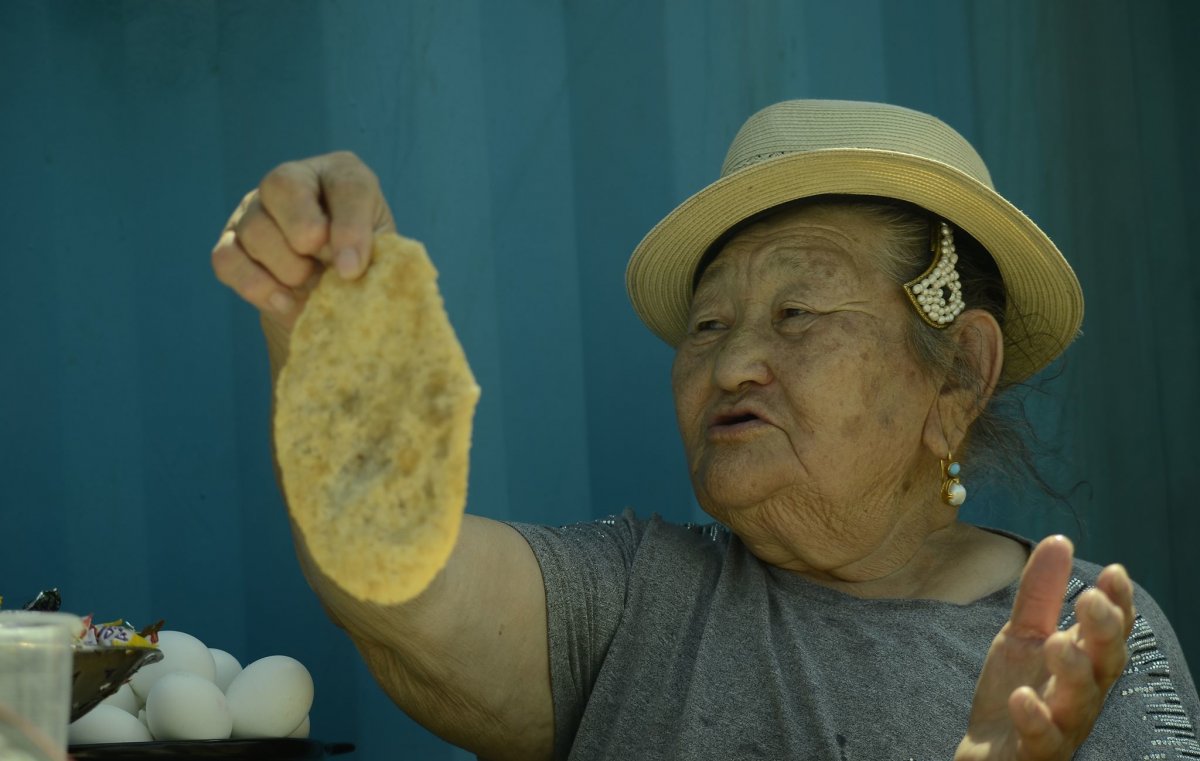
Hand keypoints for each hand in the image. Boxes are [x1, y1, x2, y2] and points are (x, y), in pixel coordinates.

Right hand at [211, 151, 395, 333]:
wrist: (334, 290)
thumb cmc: (366, 264)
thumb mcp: (384, 255)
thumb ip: (379, 256)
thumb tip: (350, 271)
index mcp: (342, 174)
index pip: (346, 185)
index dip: (349, 227)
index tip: (352, 270)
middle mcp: (293, 180)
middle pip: (281, 186)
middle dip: (303, 233)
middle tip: (322, 269)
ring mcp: (254, 209)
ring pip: (255, 229)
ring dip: (286, 268)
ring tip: (312, 289)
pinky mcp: (231, 242)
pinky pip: (227, 259)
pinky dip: (255, 285)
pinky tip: (284, 301)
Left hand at [955, 536, 1135, 759]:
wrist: (988, 753)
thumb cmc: (1018, 690)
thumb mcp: (1022, 634)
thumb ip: (1040, 593)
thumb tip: (1060, 539)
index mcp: (1083, 662)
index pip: (1109, 631)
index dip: (1117, 604)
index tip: (1114, 571)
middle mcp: (1082, 694)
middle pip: (1105, 663)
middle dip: (1102, 632)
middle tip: (1090, 600)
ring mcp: (1062, 725)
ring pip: (1081, 702)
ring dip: (1072, 671)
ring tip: (1055, 643)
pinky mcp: (1036, 753)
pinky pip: (1044, 741)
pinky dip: (1036, 720)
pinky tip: (1024, 697)